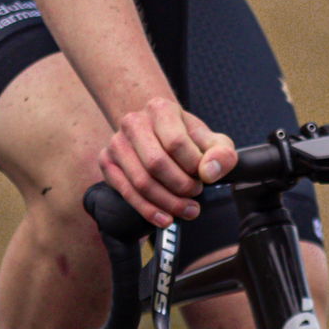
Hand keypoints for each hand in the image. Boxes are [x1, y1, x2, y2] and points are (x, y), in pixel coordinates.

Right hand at [99, 99, 234, 229]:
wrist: (155, 131)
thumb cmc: (185, 137)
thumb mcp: (211, 140)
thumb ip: (221, 153)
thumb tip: (209, 172)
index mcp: (160, 109)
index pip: (176, 142)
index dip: (193, 166)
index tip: (204, 176)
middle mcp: (133, 122)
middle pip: (156, 164)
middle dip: (181, 186)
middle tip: (196, 194)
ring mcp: (116, 142)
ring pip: (141, 182)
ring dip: (168, 202)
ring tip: (187, 210)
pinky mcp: (106, 162)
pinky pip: (126, 192)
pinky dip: (148, 210)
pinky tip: (165, 218)